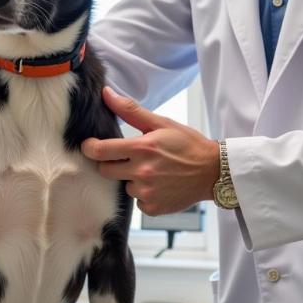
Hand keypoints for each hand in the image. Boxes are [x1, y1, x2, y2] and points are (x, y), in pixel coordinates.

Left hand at [81, 87, 219, 214]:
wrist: (213, 172)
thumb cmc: (188, 144)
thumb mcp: (161, 123)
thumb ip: (131, 110)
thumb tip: (107, 93)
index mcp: (142, 148)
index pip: (100, 151)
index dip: (90, 148)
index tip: (90, 145)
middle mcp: (142, 172)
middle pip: (105, 170)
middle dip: (111, 163)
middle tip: (129, 157)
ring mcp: (147, 193)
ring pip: (123, 186)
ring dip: (131, 179)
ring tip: (152, 171)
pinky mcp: (152, 208)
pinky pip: (137, 200)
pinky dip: (144, 194)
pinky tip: (159, 185)